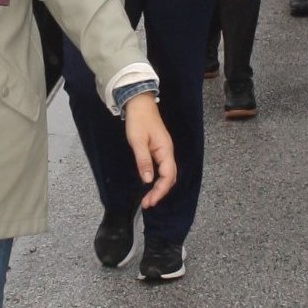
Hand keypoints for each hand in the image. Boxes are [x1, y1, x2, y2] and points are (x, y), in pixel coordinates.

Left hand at [122, 93, 175, 208]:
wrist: (139, 103)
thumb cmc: (139, 120)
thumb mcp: (138, 141)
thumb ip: (144, 161)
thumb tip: (148, 180)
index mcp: (165, 151)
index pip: (167, 176)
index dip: (160, 191)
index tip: (150, 201)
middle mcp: (168, 153)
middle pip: (169, 178)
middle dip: (160, 193)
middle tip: (147, 204)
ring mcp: (164, 151)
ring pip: (166, 174)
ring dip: (158, 188)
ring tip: (147, 199)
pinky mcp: (159, 150)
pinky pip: (161, 168)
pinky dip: (157, 179)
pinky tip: (150, 185)